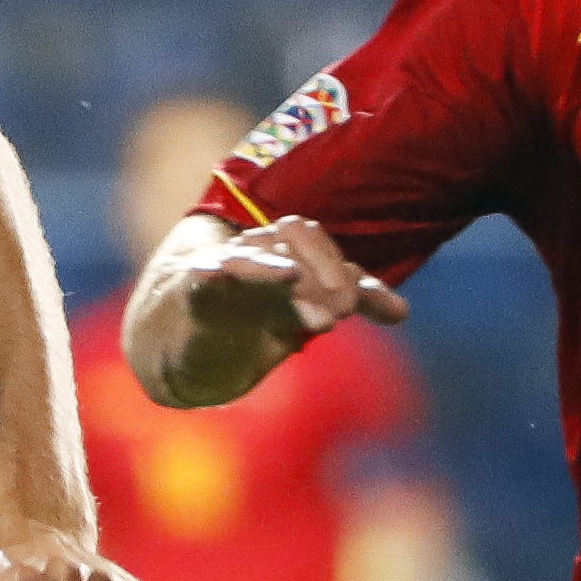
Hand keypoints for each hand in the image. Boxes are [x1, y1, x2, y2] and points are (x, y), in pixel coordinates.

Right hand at [170, 210, 408, 344]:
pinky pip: (211, 275)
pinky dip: (230, 275)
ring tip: (314, 306)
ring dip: (282, 276)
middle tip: (340, 314)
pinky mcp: (195, 290)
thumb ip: (346, 302)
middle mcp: (260, 249)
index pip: (330, 254)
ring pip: (258, 257)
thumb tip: (403, 311)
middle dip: (326, 273)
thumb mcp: (299, 312)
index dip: (359, 280)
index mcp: (288, 251)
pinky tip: (238, 278)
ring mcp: (226, 266)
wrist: (177, 343)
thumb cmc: (244, 319)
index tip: (390, 313)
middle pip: (298, 237)